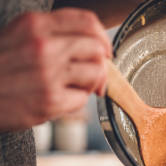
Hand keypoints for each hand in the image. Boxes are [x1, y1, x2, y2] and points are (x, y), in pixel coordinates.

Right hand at [0, 9, 111, 131]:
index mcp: (34, 25)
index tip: (104, 49)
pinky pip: (82, 98)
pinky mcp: (51, 100)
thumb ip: (49, 34)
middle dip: (101, 62)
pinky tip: (61, 99)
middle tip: (96, 75)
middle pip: (97, 49)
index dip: (102, 37)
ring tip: (76, 87)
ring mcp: (48, 74)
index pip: (87, 22)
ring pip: (96, 73)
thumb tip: (89, 44)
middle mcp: (44, 46)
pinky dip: (76, 100)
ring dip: (91, 83)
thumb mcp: (17, 36)